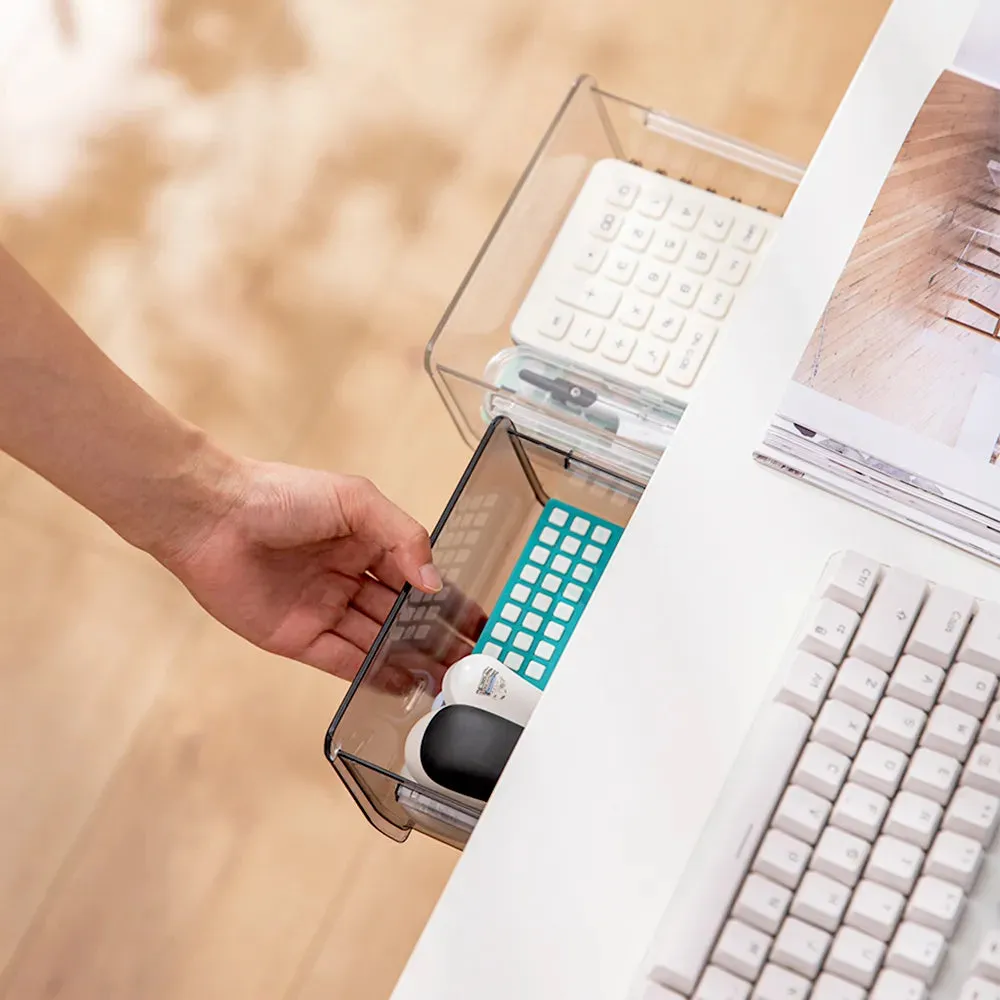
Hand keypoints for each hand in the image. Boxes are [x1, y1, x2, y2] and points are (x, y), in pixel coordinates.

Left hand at [157, 458, 443, 679]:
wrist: (211, 516)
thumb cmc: (277, 494)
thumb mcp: (356, 500)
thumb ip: (403, 536)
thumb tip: (432, 581)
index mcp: (364, 541)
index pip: (413, 576)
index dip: (443, 598)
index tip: (472, 620)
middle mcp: (346, 577)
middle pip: (398, 615)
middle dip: (432, 637)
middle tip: (465, 658)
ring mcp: (322, 609)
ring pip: (375, 641)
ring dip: (409, 660)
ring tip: (444, 677)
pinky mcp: (297, 638)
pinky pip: (343, 661)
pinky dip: (373, 674)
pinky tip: (403, 683)